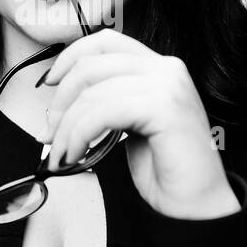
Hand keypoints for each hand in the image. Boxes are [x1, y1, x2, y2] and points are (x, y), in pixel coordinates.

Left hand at [40, 29, 240, 219]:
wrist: (197, 204)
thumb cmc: (167, 171)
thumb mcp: (131, 125)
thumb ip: (108, 103)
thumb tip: (62, 105)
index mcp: (159, 68)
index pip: (105, 41)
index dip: (70, 57)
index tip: (50, 83)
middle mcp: (167, 69)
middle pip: (92, 65)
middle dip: (61, 102)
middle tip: (51, 133)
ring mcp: (168, 85)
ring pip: (92, 93)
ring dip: (66, 128)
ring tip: (62, 153)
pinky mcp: (164, 107)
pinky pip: (103, 113)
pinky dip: (79, 135)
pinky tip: (77, 154)